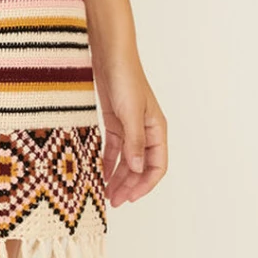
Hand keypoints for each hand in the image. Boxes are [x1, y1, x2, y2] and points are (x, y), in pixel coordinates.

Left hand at [94, 47, 166, 207]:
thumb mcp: (130, 113)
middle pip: (141, 167)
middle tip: (114, 202)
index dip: (145, 185)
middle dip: (129, 185)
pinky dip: (108, 163)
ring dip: (118, 177)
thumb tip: (138, 169)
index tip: (130, 198)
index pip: (157, 166)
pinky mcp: (115, 122)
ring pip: (127, 160)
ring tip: (106, 194)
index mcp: (156, 130)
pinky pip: (113, 149)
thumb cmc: (126, 79)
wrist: (109, 55)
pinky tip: (99, 175)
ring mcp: (130, 127)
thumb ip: (134, 142)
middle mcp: (145, 131)